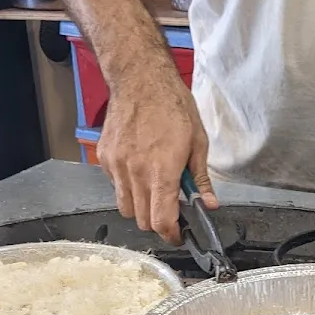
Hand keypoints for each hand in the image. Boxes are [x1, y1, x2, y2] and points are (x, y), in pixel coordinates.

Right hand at [97, 78, 217, 243]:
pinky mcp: (106, 159)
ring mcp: (117, 166)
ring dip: (141, 208)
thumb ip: (200, 179)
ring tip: (153, 189)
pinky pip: (116, 187)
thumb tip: (208, 204)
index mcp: (162, 170)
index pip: (162, 220)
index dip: (171, 235)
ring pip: (125, 208)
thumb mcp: (198, 141)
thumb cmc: (171, 104)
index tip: (178, 236)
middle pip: (142, 221)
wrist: (140, 78)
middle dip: (158, 222)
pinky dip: (127, 187)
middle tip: (170, 210)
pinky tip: (139, 169)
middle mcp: (136, 172)